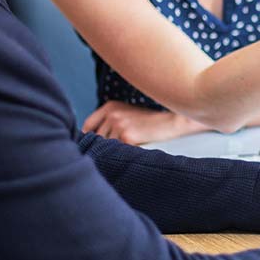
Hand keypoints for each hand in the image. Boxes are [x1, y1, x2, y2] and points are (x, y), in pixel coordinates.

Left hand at [82, 101, 203, 143]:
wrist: (171, 122)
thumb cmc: (149, 121)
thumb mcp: (126, 113)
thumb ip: (109, 122)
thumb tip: (90, 140)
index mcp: (110, 106)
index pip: (88, 125)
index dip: (89, 137)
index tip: (93, 146)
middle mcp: (112, 114)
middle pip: (96, 138)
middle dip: (103, 145)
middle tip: (116, 149)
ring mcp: (119, 125)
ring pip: (106, 146)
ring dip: (114, 150)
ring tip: (129, 147)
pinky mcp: (127, 137)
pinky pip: (118, 151)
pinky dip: (124, 153)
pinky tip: (134, 149)